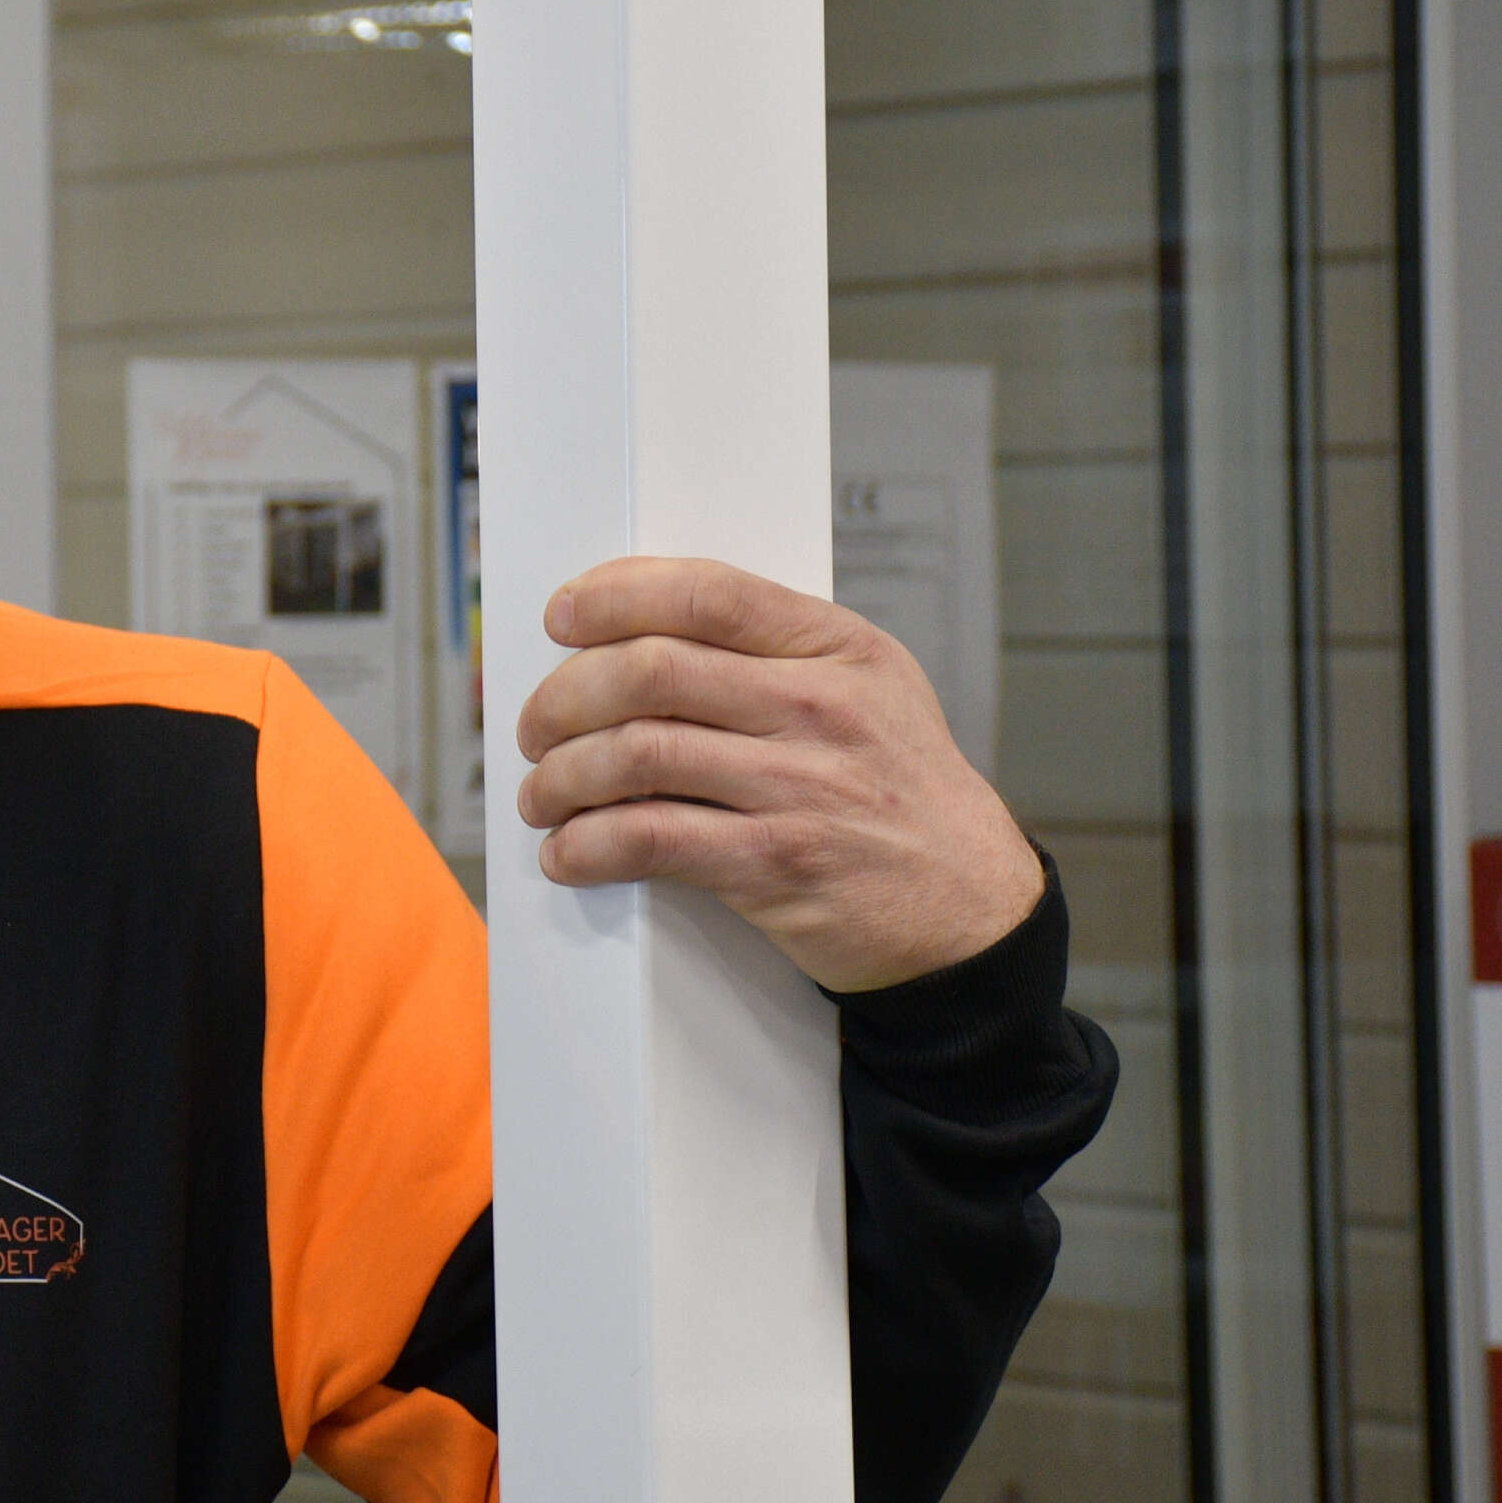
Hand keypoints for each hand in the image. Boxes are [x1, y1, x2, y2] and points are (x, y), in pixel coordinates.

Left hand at [514, 556, 1039, 993]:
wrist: (967, 908)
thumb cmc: (899, 792)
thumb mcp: (869, 690)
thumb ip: (775, 653)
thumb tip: (641, 634)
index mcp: (837, 648)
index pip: (707, 594)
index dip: (615, 595)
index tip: (561, 616)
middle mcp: (819, 708)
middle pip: (651, 671)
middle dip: (564, 696)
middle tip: (534, 725)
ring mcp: (799, 787)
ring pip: (637, 755)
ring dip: (562, 776)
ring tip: (540, 794)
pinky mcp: (775, 865)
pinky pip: (650, 840)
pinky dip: (588, 846)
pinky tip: (568, 853)